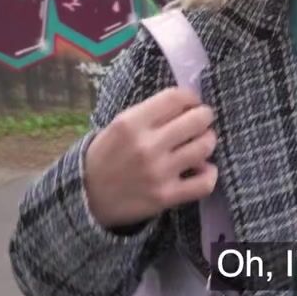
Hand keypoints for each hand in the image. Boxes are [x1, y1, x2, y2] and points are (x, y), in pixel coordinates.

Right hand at [83, 87, 218, 229]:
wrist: (87, 198)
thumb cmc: (107, 156)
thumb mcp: (118, 126)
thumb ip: (149, 114)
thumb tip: (188, 105)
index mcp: (131, 123)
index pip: (176, 97)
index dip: (191, 98)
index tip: (191, 104)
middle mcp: (146, 145)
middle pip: (197, 119)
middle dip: (204, 117)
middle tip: (200, 122)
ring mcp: (158, 172)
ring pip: (205, 147)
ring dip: (207, 142)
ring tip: (200, 144)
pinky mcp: (166, 196)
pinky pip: (205, 182)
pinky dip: (209, 174)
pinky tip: (202, 169)